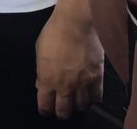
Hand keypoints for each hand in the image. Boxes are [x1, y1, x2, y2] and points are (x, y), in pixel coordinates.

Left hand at [35, 1, 103, 119]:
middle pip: (64, 110)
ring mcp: (83, 83)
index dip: (45, 109)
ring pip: (82, 106)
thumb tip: (40, 83)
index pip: (45, 104)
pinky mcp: (97, 77)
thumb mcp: (39, 51)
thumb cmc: (54, 33)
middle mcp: (65, 86)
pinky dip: (93, 100)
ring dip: (78, 107)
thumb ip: (40, 71)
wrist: (75, 23)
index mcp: (47, 80)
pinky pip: (97, 97)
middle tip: (62, 110)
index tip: (45, 110)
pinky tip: (90, 98)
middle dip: (61, 112)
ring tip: (76, 104)